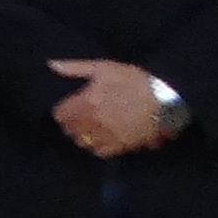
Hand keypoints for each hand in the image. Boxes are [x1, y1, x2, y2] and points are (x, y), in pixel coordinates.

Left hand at [46, 57, 164, 157]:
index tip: (68, 106)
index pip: (61, 114)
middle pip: (70, 130)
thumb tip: (52, 64)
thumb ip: (75, 68)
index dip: (62, 110)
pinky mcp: (122, 146)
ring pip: (84, 143)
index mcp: (86, 103)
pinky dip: (98, 146)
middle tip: (78, 116)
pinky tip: (103, 137)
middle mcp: (93, 124)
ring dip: (83, 135)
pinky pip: (101, 152)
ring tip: (89, 127)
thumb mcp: (104, 67)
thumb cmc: (134, 80)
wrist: (165, 98)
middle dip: (71, 123)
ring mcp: (107, 137)